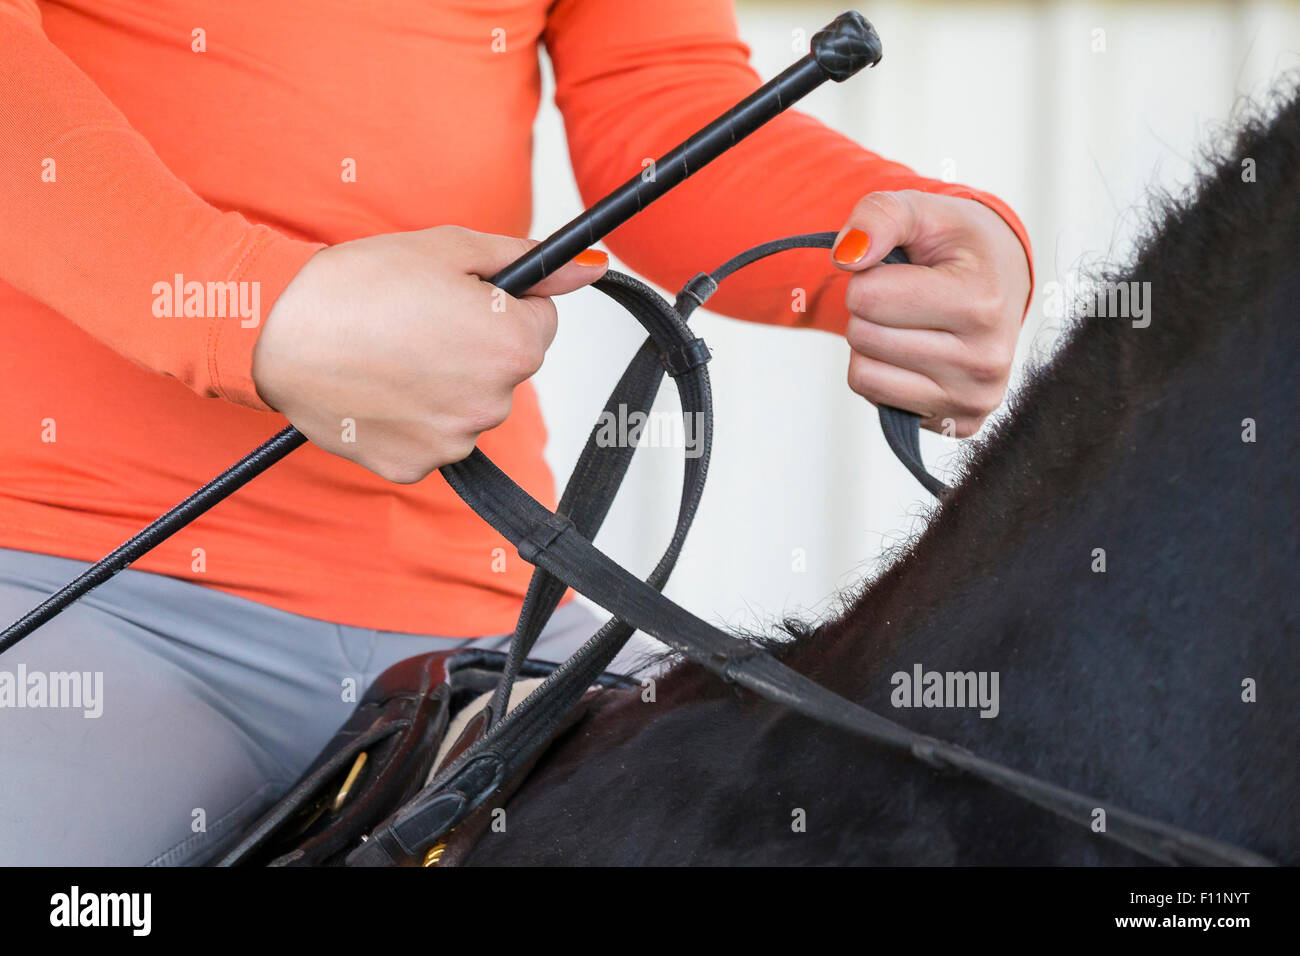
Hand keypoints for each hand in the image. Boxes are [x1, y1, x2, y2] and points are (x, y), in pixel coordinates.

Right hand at [252, 225, 607, 482]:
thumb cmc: (358, 283)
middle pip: (505, 368)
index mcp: (513, 344)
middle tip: (415, 322)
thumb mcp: (449, 249)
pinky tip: (377, 388)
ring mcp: (454, 441)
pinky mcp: (414, 466)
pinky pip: (431, 439)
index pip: (540, 322)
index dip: (501, 303)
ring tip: (389, 353)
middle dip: (474, 344)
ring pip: (469, 406)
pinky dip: (411, 418)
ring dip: (444, 384)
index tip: (460, 296)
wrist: (275, 330)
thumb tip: (586, 270)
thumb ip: (525, 262)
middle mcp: (494, 402)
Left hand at [831, 190, 1030, 436]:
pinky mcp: (959, 424)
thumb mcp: (922, 211)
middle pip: (862, 335)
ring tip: (910, 323)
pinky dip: (883, 372)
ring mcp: (973, 400)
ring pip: (862, 374)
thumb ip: (879, 216)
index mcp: (982, 303)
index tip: (903, 270)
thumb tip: (846, 256)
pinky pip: (875, 398)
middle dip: (869, 310)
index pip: (867, 296)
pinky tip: (917, 353)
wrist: (1002, 281)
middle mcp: (985, 362)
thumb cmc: (956, 246)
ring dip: (870, 344)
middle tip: (907, 297)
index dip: (868, 275)